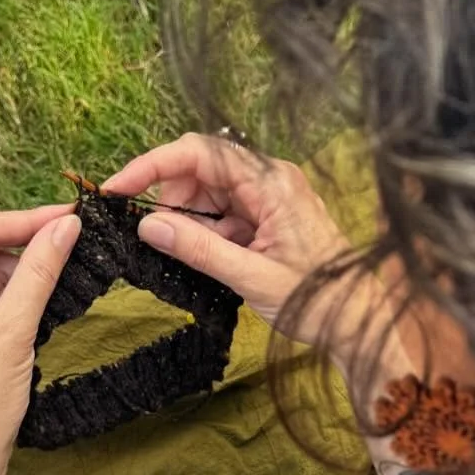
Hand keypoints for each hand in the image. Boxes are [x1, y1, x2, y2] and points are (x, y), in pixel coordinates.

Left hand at [0, 204, 79, 474]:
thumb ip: (40, 271)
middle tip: (68, 239)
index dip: (28, 220)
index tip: (70, 215)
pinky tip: (32, 310)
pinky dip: (5, 298)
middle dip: (21, 244)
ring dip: (16, 275)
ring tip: (52, 290)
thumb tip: (66, 226)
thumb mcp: (13, 330)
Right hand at [105, 134, 388, 363]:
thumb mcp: (251, 277)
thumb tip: (148, 227)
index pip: (200, 153)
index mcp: (272, 182)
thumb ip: (198, 249)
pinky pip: (224, 213)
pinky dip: (206, 232)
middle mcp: (271, 179)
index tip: (117, 188)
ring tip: (189, 255)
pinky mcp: (268, 218)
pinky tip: (207, 258)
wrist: (358, 321)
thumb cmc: (318, 301)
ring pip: (209, 192)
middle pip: (201, 168)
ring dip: (188, 219)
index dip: (152, 165)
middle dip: (170, 197)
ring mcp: (270, 198)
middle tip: (156, 236)